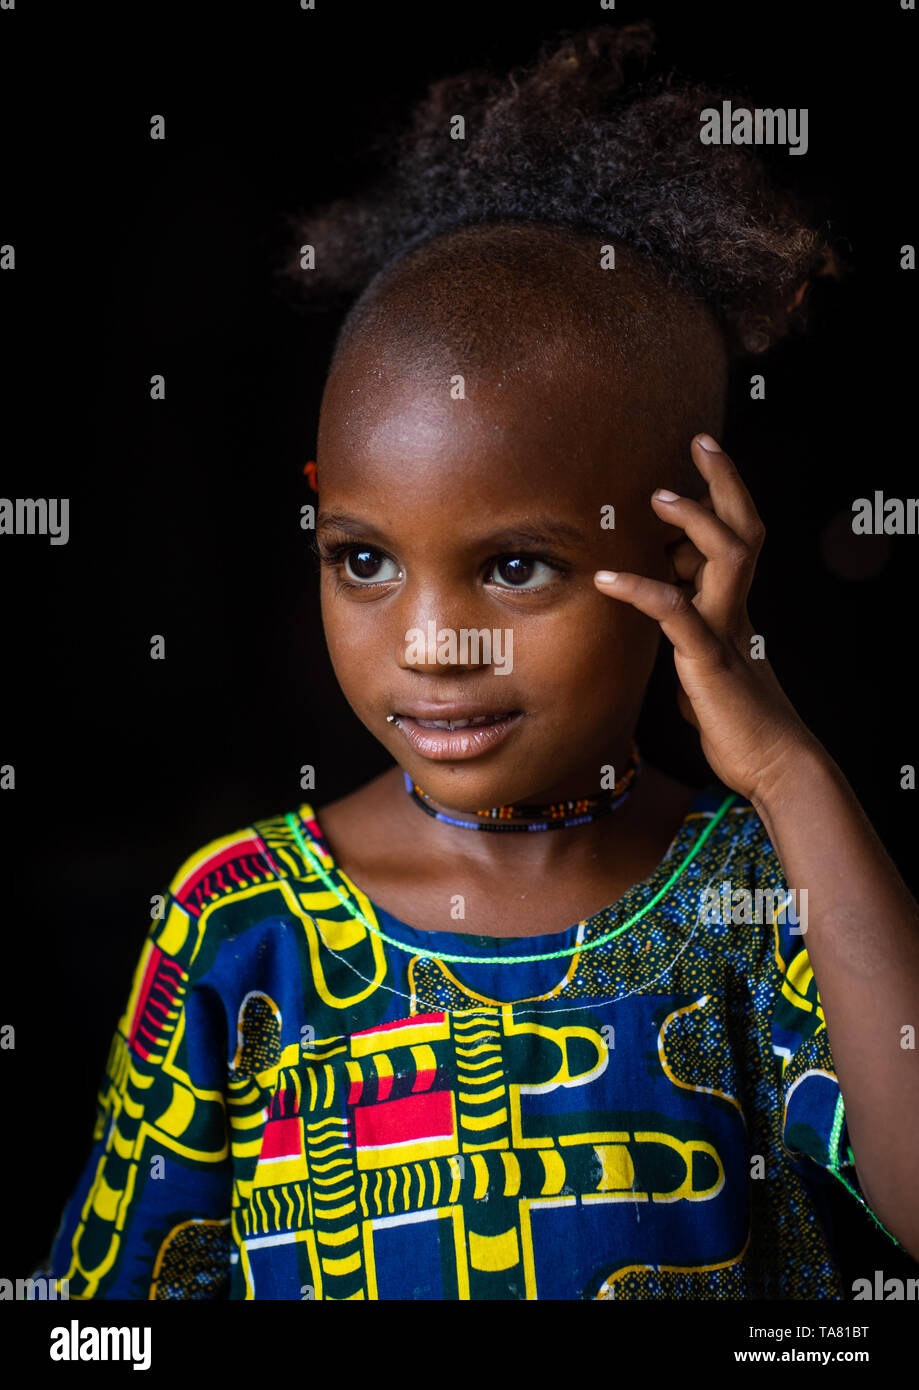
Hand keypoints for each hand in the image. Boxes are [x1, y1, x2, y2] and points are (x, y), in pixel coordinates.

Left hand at [594, 433, 818, 805]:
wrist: (776, 768)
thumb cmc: (738, 725)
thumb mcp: (704, 671)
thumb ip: (687, 640)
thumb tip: (664, 622)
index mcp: (734, 609)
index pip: (736, 538)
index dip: (721, 498)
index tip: (696, 465)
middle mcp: (736, 610)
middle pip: (744, 529)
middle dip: (724, 481)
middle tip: (701, 442)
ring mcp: (727, 632)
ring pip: (727, 556)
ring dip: (695, 520)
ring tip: (658, 496)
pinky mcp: (709, 661)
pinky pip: (677, 613)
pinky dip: (641, 590)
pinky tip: (606, 579)